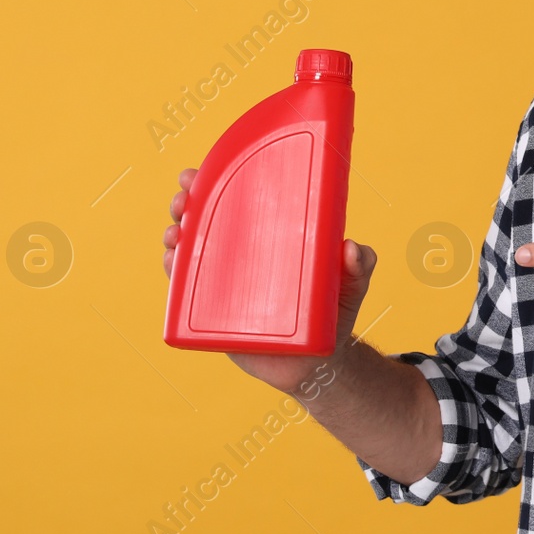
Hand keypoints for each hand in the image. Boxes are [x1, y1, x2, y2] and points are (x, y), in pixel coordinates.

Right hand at [164, 167, 377, 397]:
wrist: (318, 362)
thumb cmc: (335, 310)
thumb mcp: (352, 282)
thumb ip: (360, 264)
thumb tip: (350, 248)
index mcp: (273, 234)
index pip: (240, 198)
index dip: (216, 180)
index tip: (200, 171)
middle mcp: (244, 252)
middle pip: (207, 218)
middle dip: (188, 202)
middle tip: (185, 197)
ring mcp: (226, 281)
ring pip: (191, 250)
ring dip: (176, 234)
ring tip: (176, 231)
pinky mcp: (215, 314)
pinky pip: (187, 290)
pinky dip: (175, 272)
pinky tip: (172, 260)